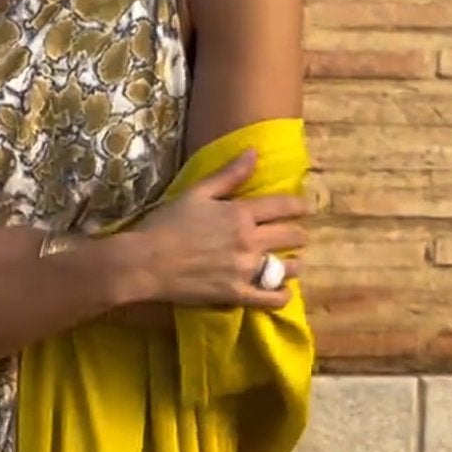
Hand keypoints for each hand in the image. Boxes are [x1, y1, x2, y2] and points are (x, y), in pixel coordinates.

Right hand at [135, 150, 308, 309]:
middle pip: (290, 236)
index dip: (298, 206)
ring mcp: (244, 269)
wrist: (146, 262)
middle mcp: (249, 240)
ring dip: (293, 264)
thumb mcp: (197, 192)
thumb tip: (254, 152)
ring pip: (285, 267)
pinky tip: (284, 292)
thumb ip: (228, 175)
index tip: (304, 208)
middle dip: (297, 234)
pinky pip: (270, 298)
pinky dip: (281, 296)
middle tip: (296, 237)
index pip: (283, 206)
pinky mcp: (236, 294)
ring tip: (292, 264)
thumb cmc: (167, 224)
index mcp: (241, 213)